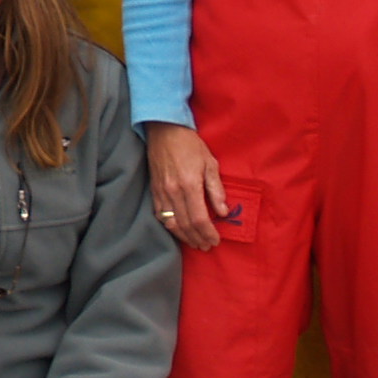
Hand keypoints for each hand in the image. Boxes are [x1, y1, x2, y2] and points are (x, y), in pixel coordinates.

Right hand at [145, 123, 229, 251]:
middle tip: (207, 246)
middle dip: (198, 239)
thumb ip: (216, 189)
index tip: (215, 240)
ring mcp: (161, 192)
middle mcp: (173, 192)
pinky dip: (171, 227)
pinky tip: (178, 230)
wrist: (164, 130)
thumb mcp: (210, 163)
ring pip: (172, 223)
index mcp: (189, 185)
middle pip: (186, 225)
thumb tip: (223, 212)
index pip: (199, 219)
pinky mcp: (154, 191)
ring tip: (195, 243)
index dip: (208, 233)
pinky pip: (161, 215)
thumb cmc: (190, 144)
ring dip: (184, 237)